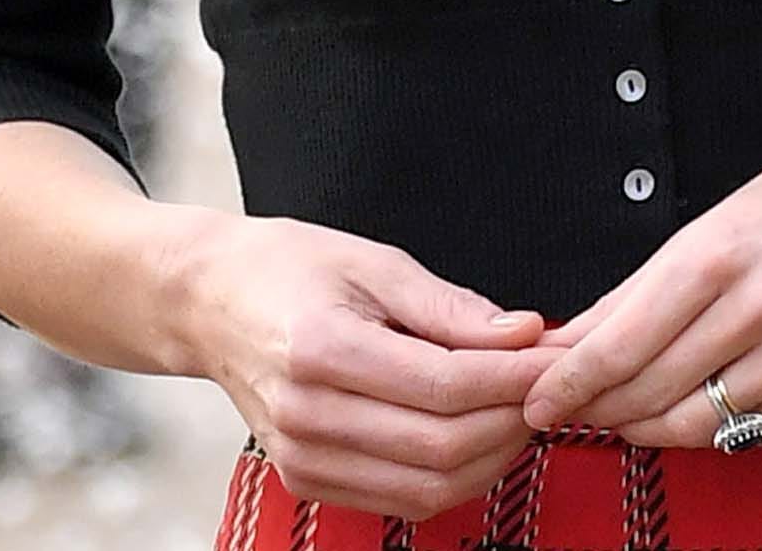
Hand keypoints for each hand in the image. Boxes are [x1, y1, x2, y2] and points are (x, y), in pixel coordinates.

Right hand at [168, 214, 555, 520]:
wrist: (208, 303)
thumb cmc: (282, 270)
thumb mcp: (369, 262)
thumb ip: (449, 306)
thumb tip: (522, 335)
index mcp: (320, 348)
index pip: (445, 384)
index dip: (513, 377)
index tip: (552, 356)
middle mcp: (307, 414)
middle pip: (444, 444)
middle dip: (512, 418)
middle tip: (546, 384)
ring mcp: (303, 457)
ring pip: (432, 485)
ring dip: (492, 455)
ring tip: (514, 410)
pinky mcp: (308, 480)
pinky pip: (404, 500)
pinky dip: (454, 477)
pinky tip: (474, 438)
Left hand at [518, 144, 761, 448]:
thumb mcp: (703, 228)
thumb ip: (638, 291)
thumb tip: (575, 340)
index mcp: (712, 258)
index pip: (620, 345)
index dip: (569, 383)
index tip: (538, 401)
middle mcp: (756, 308)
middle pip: (650, 389)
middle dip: (597, 408)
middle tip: (570, 410)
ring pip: (696, 422)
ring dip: (643, 427)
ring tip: (618, 416)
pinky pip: (747, 428)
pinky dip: (702, 430)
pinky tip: (679, 414)